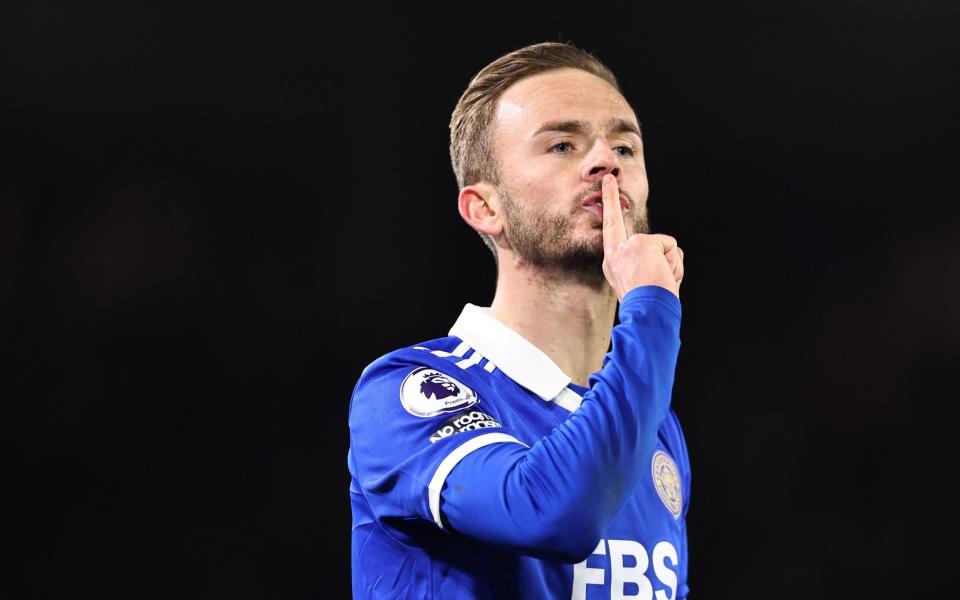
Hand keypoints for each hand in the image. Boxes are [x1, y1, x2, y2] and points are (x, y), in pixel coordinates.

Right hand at [601, 174, 683, 300]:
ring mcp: (627, 247)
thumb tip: (676, 253)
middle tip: (609, 176)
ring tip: (661, 282)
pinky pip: (671, 247)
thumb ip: (657, 265)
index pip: (611, 231)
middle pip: (615, 220)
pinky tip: (664, 277)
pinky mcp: (642, 244)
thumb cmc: (649, 306)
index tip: (608, 183)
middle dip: (609, 196)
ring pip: (662, 245)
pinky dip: (674, 264)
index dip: (609, 205)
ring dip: (670, 264)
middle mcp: (615, 253)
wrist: (648, 313)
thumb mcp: (647, 283)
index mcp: (613, 264)